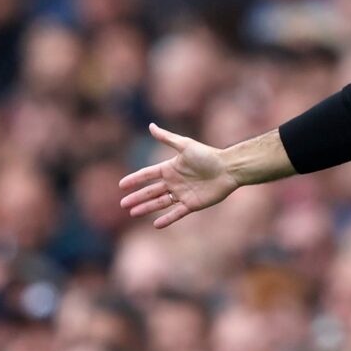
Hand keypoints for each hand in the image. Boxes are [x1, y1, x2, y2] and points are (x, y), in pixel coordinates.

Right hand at [119, 123, 238, 227]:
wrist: (228, 169)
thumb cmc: (208, 155)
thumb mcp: (185, 145)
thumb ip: (167, 138)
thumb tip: (150, 125)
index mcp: (171, 168)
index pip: (148, 174)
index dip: (135, 179)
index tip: (121, 185)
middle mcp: (175, 181)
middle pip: (151, 191)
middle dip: (137, 197)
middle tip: (123, 204)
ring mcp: (182, 194)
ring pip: (160, 202)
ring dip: (146, 208)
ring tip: (132, 213)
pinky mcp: (192, 204)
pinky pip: (176, 213)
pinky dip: (166, 219)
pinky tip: (155, 224)